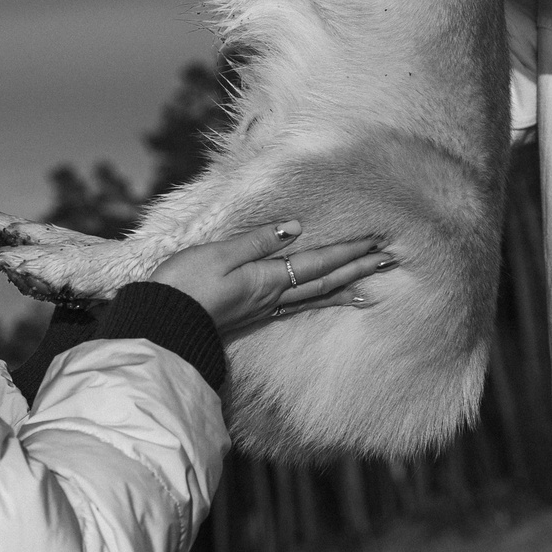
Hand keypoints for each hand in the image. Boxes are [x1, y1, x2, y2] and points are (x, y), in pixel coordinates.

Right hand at [145, 221, 394, 332]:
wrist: (161, 326)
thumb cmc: (183, 285)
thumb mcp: (218, 253)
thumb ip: (257, 241)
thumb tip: (297, 226)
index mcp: (268, 278)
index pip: (319, 262)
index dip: (348, 251)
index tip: (378, 240)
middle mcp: (274, 296)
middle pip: (326, 280)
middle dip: (358, 267)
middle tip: (390, 258)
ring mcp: (266, 307)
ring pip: (317, 296)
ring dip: (347, 285)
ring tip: (373, 281)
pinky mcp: (255, 313)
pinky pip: (300, 306)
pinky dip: (323, 301)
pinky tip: (332, 300)